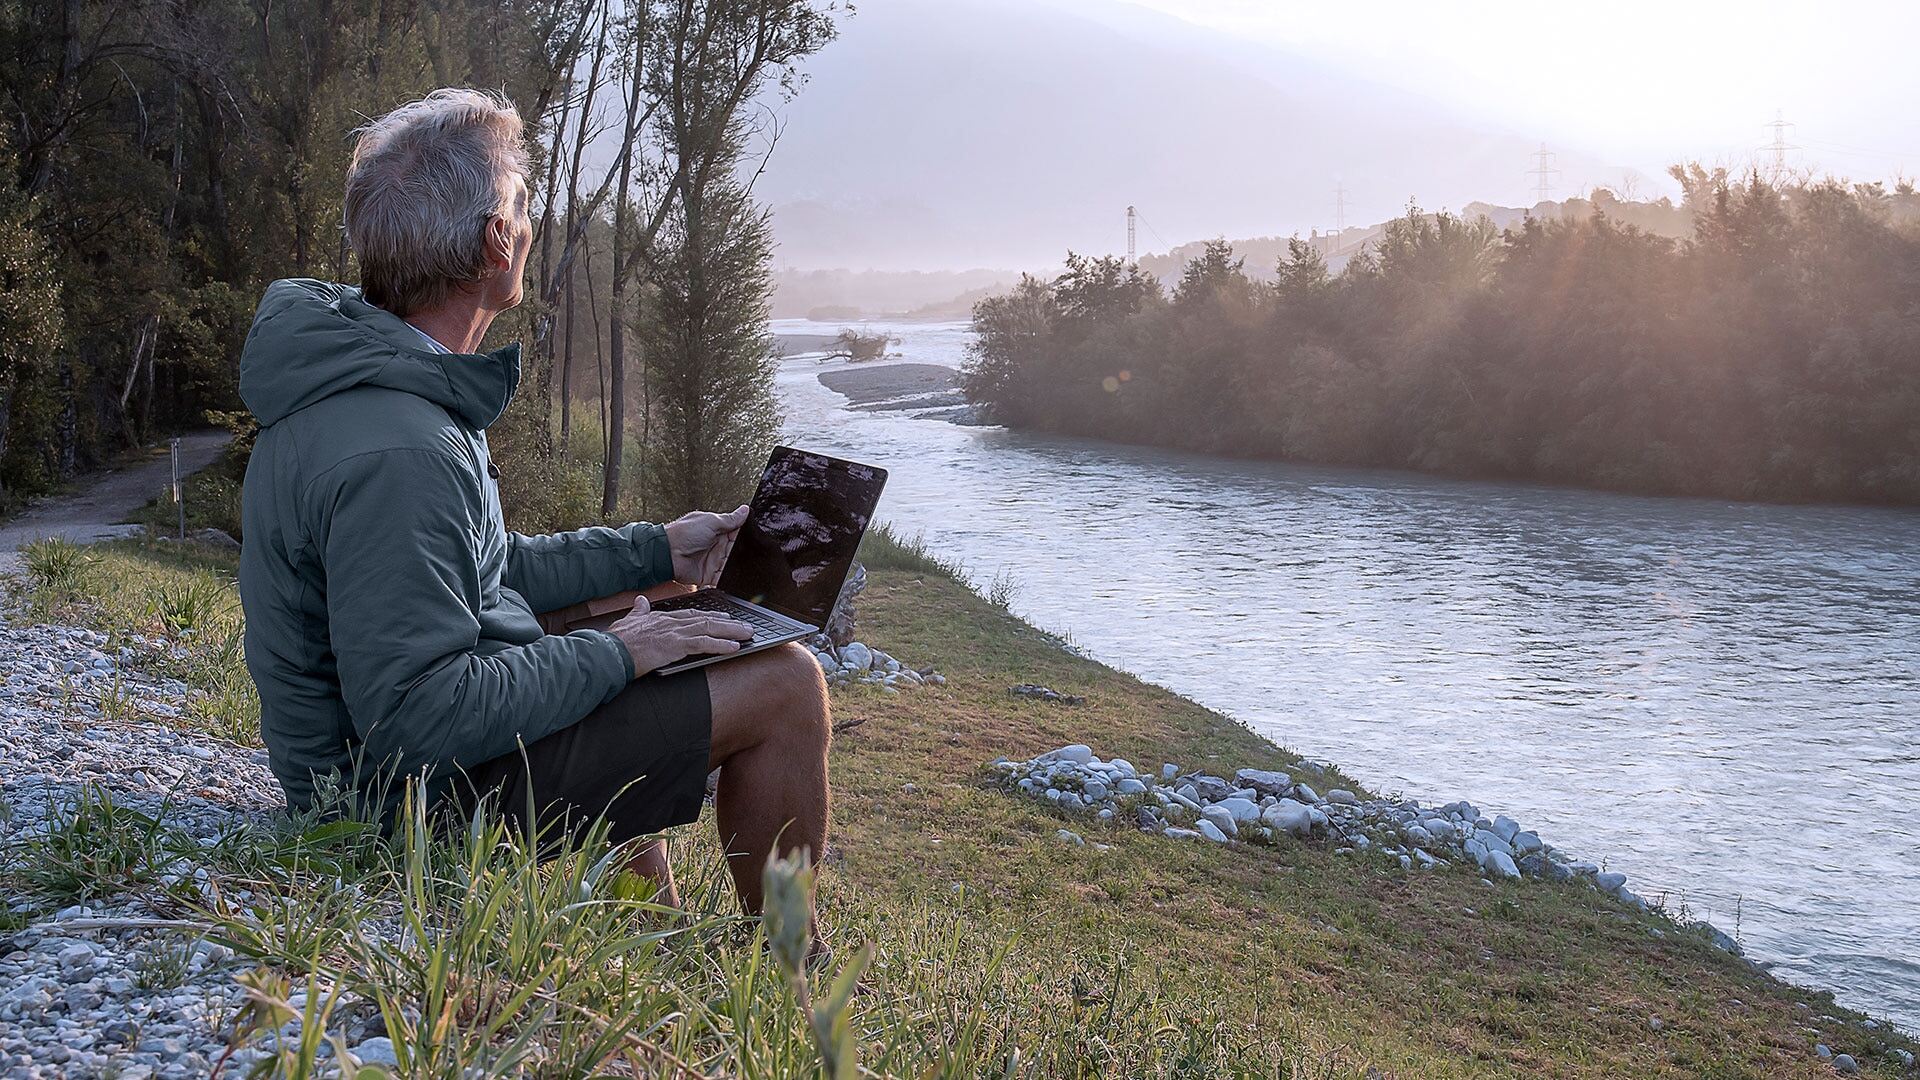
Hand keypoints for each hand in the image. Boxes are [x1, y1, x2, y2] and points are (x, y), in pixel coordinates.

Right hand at [605, 595, 754, 675]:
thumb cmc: (616, 642)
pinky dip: (720, 645)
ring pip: (709, 629)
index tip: (725, 618)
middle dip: (728, 623)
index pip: (692, 614)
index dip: (711, 616)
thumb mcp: (628, 622)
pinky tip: (734, 647)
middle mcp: (671, 622)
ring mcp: (674, 633)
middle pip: (706, 619)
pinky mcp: (675, 645)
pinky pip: (703, 644)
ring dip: (732, 632)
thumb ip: (638, 611)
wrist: (609, 653)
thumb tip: (641, 601)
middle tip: (746, 625)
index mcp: (662, 618)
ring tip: (748, 634)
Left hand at [663, 504, 748, 586]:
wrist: (668, 555)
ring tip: (738, 562)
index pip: (737, 532)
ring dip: (736, 565)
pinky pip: (723, 579)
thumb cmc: (682, 534)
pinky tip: (733, 576)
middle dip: (742, 550)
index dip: (745, 533)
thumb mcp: (710, 521)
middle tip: (745, 550)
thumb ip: (730, 519)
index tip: (755, 534)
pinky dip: (729, 580)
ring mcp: (713, 561)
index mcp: (716, 530)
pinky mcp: (710, 575)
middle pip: (737, 549)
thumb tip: (744, 510)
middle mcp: (715, 545)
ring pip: (733, 564)